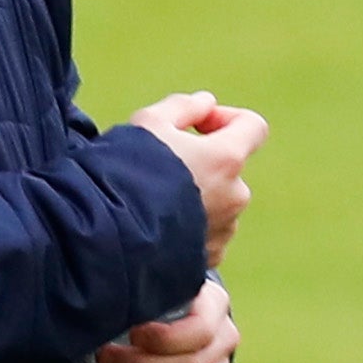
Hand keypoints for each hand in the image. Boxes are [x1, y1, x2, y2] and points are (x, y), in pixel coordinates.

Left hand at [97, 282, 239, 362]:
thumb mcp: (143, 286)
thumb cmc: (144, 297)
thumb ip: (131, 285)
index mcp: (212, 303)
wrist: (159, 313)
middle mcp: (223, 336)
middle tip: (106, 359)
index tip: (132, 334)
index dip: (166, 337)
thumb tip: (96, 290)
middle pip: (196, 360)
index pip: (201, 327)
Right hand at [120, 91, 270, 257]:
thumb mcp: (148, 123)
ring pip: (217, 203)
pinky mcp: (209, 258)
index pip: (253, 127)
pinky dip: (188, 227)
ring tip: (153, 200)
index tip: (196, 125)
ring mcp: (224, 231)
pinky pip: (206, 234)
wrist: (109, 237)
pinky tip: (156, 226)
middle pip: (229, 168)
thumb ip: (183, 107)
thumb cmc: (127, 173)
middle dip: (202, 163)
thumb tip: (206, 104)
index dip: (226, 118)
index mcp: (227, 159)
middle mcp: (234, 196)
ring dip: (195, 197)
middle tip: (160, 166)